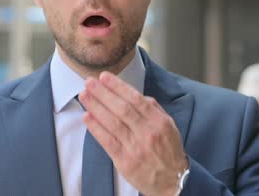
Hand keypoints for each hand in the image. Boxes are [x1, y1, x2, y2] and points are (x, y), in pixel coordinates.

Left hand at [78, 71, 187, 195]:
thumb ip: (153, 108)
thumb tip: (135, 95)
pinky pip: (108, 141)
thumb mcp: (169, 126)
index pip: (135, 99)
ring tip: (85, 95)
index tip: (105, 77)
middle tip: (89, 82)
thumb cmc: (169, 152)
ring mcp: (136, 148)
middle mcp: (148, 133)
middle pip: (121, 108)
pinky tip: (87, 117)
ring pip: (112, 123)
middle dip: (103, 93)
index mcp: (159, 122)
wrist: (173, 181)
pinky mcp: (125, 162)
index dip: (118, 86)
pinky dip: (96, 128)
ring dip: (96, 107)